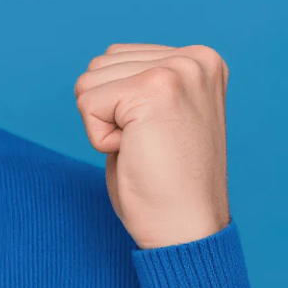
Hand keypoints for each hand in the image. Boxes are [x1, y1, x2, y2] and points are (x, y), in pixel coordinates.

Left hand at [74, 43, 229, 248]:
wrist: (185, 229)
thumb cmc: (165, 184)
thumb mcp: (157, 117)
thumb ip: (139, 82)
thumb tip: (103, 64)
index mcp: (199, 61)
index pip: (117, 58)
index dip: (118, 106)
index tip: (157, 136)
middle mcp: (195, 58)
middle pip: (99, 65)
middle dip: (107, 112)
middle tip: (148, 146)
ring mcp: (179, 70)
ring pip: (89, 82)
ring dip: (103, 123)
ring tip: (144, 147)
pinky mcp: (155, 89)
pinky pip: (87, 104)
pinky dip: (99, 137)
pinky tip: (136, 153)